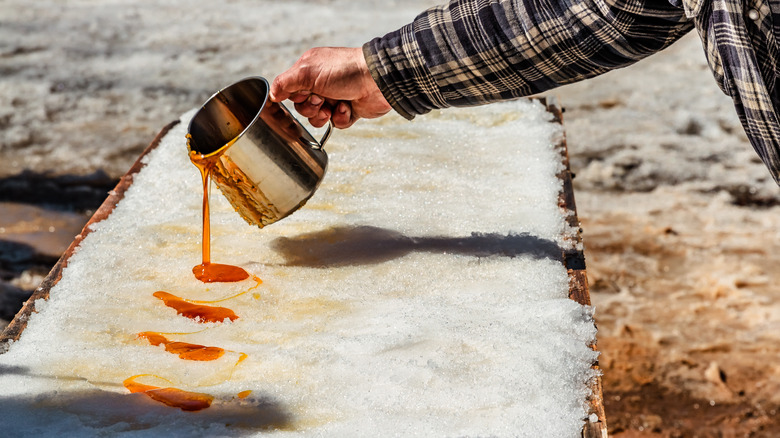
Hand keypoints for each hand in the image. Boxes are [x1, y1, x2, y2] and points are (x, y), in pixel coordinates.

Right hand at [270, 47, 391, 128]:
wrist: (377, 80)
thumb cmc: (344, 71)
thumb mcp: (307, 72)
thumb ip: (285, 82)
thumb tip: (271, 94)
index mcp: (309, 70)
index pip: (291, 90)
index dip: (295, 98)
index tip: (303, 96)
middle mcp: (322, 83)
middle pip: (303, 107)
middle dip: (311, 108)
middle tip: (321, 100)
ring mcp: (336, 97)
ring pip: (318, 118)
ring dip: (324, 115)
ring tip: (333, 106)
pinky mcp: (349, 109)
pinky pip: (337, 123)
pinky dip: (341, 118)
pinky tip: (348, 107)